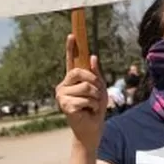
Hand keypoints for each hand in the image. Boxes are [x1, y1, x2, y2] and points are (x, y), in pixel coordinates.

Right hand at [55, 34, 107, 151]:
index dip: (70, 48)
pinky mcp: (65, 105)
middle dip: (93, 82)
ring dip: (95, 97)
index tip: (72, 35)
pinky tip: (88, 112)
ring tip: (92, 105)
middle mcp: (64, 85)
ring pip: (85, 87)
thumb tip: (93, 57)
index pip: (71, 61)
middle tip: (96, 94)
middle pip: (79, 72)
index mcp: (72, 80)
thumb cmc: (95, 108)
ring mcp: (62, 95)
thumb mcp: (100, 89)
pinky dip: (93, 106)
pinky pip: (84, 99)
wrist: (92, 128)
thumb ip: (97, 74)